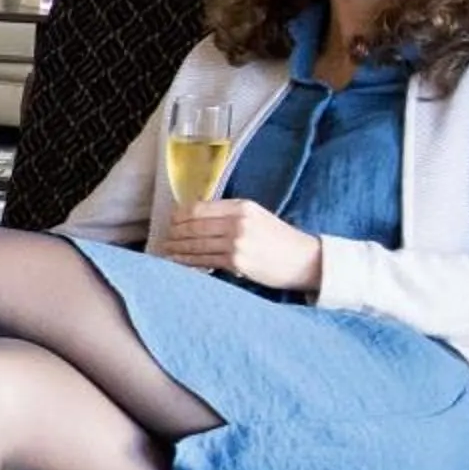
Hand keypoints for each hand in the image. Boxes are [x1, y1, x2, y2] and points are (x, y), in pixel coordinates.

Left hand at [156, 199, 324, 291]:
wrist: (305, 260)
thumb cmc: (280, 239)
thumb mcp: (257, 216)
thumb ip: (230, 214)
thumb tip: (195, 218)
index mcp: (242, 206)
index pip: (200, 208)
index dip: (179, 215)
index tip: (170, 221)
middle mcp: (238, 221)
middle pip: (193, 226)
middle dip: (174, 233)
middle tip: (163, 238)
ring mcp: (236, 242)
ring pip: (196, 244)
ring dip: (176, 248)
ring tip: (165, 251)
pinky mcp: (236, 262)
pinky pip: (203, 261)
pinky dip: (187, 262)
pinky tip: (177, 263)